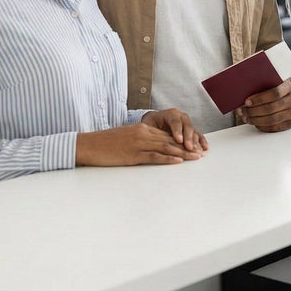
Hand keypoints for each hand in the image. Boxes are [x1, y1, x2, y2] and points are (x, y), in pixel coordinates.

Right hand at [75, 122, 203, 166]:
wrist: (89, 145)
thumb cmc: (105, 144)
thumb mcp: (126, 138)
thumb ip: (140, 141)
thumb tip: (153, 148)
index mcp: (143, 129)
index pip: (167, 135)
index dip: (182, 141)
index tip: (194, 146)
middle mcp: (143, 134)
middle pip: (170, 141)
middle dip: (187, 147)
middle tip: (201, 152)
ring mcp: (139, 144)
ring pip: (166, 147)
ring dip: (183, 153)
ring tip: (196, 157)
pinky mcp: (133, 154)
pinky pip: (154, 156)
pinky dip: (167, 159)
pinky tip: (178, 162)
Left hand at [141, 108, 207, 152]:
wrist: (155, 121)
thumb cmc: (150, 124)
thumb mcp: (147, 126)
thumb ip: (151, 131)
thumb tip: (150, 139)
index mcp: (170, 113)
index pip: (175, 121)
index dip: (177, 131)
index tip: (179, 140)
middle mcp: (181, 117)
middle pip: (187, 126)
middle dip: (188, 138)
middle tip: (188, 147)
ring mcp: (187, 123)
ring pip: (193, 131)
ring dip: (195, 142)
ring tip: (196, 151)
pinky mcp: (191, 130)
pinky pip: (198, 135)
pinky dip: (201, 141)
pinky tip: (204, 148)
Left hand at [237, 81, 290, 132]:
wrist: (288, 95)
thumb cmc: (275, 88)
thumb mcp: (270, 82)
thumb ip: (260, 86)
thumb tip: (243, 93)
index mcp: (289, 87)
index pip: (275, 93)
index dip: (259, 99)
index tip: (247, 102)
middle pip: (272, 108)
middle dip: (254, 111)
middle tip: (243, 111)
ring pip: (273, 119)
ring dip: (256, 120)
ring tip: (246, 117)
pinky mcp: (290, 123)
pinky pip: (274, 127)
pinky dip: (262, 126)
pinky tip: (255, 122)